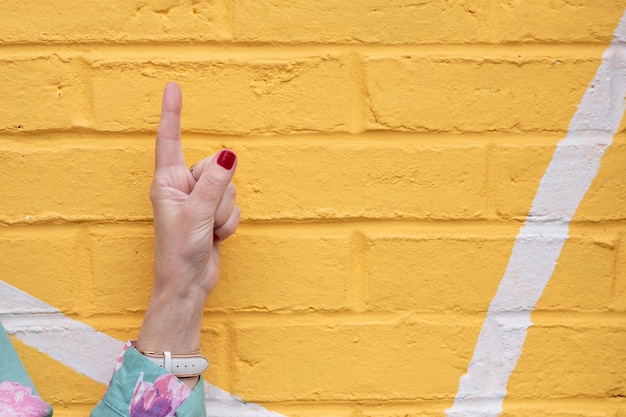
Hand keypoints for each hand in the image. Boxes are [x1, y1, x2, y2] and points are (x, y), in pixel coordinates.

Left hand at [137, 82, 239, 385]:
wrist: (187, 284)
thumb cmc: (178, 252)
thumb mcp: (197, 213)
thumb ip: (215, 182)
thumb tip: (229, 154)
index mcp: (168, 182)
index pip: (170, 140)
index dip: (173, 114)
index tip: (173, 87)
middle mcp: (183, 187)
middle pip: (216, 167)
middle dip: (218, 193)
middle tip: (204, 216)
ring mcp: (199, 200)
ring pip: (229, 189)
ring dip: (223, 213)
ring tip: (207, 231)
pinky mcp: (213, 213)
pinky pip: (234, 207)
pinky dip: (229, 223)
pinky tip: (214, 237)